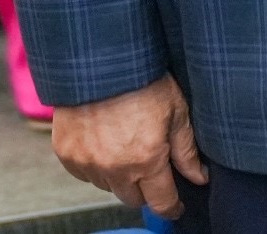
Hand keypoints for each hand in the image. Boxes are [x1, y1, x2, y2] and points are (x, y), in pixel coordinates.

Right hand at [51, 74, 206, 218]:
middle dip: (146, 188)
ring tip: (127, 143)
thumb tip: (199, 177)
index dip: (172, 207)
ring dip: (120, 176)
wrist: (101, 60)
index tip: (177, 206)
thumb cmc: (144, 79)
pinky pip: (86, 173)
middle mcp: (115, 169)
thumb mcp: (177, 111)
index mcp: (146, 160)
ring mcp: (87, 164)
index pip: (160, 203)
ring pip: (109, 186)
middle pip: (133, 199)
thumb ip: (187, 150)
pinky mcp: (67, 154)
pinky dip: (97, 165)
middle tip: (152, 164)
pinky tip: (106, 140)